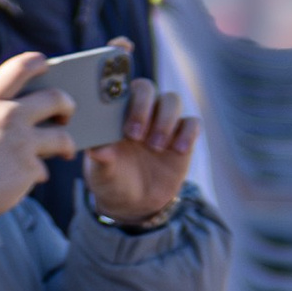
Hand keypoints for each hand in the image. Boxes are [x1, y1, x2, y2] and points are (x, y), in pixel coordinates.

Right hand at [0, 51, 72, 225]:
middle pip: (55, 97)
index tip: (47, 66)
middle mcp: (7, 116)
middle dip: (67, 105)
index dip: (38, 62)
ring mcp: (21, 143)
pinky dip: (37, 175)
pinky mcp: (29, 169)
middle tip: (66, 114)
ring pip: (62, 136)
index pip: (19, 67)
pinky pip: (45, 169)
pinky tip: (26, 179)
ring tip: (66, 150)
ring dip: (67, 144)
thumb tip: (18, 103)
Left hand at [84, 83, 196, 228]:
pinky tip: (178, 150)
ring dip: (165, 121)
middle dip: (144, 109)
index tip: (125, 129)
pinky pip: (193, 123)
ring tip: (156, 147)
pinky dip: (188, 134)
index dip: (126, 102)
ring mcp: (164, 121)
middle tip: (137, 136)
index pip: (123, 90)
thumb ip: (101, 160)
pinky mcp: (183, 136)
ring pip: (172, 101)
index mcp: (118, 113)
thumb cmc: (113, 180)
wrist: (136, 202)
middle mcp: (142, 111)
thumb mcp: (102, 174)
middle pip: (149, 88)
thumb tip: (98, 150)